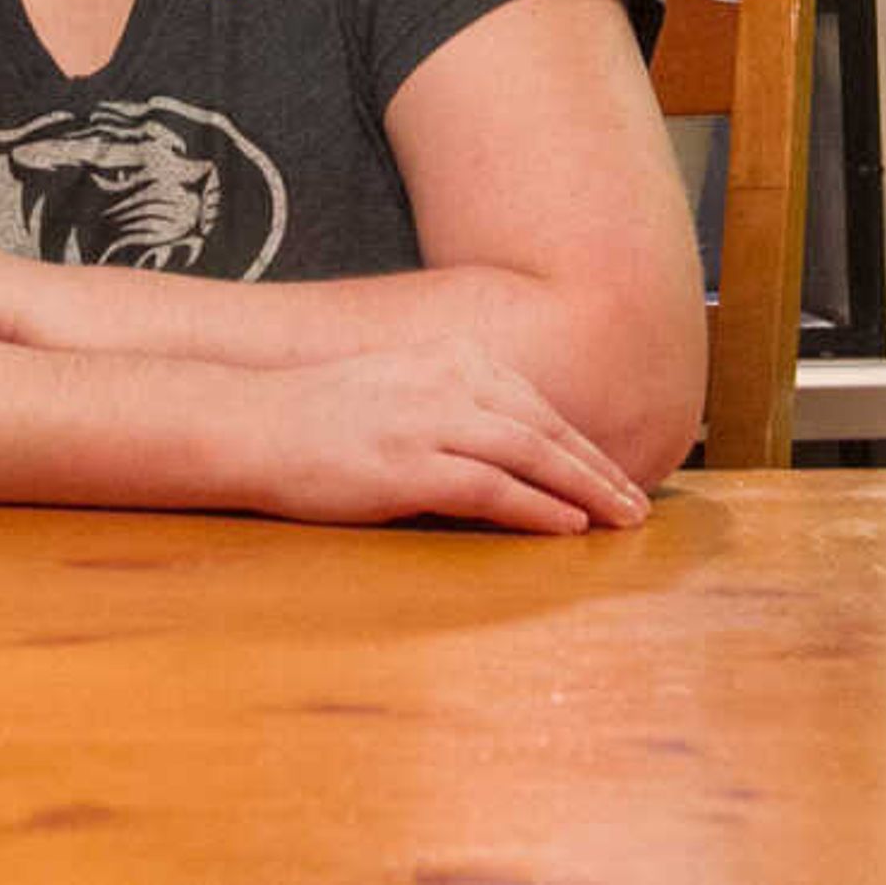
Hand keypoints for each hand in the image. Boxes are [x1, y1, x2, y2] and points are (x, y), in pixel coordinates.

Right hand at [246, 340, 652, 534]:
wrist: (247, 422)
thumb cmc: (313, 415)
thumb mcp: (395, 388)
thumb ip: (449, 405)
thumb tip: (501, 447)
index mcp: (450, 356)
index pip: (535, 404)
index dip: (582, 444)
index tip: (614, 474)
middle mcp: (449, 379)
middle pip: (547, 428)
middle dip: (599, 468)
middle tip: (638, 505)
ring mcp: (430, 420)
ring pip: (533, 456)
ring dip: (586, 491)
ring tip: (621, 521)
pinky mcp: (409, 465)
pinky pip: (493, 490)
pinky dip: (538, 509)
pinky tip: (569, 528)